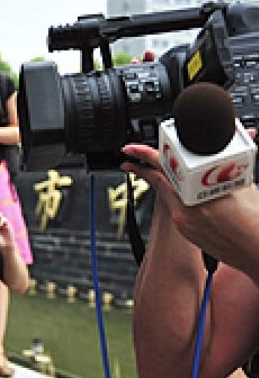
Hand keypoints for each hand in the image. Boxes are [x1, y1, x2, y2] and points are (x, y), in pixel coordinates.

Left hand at [121, 142, 258, 279]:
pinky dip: (169, 192)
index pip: (167, 167)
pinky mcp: (186, 230)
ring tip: (138, 166)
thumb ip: (231, 165)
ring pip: (164, 192)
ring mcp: (184, 222)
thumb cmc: (258, 221)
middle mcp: (187, 209)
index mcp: (200, 194)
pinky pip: (172, 206)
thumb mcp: (245, 185)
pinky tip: (166, 185)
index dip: (147, 156)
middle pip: (159, 179)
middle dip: (144, 165)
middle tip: (131, 152)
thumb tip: (236, 146)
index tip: (132, 149)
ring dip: (153, 177)